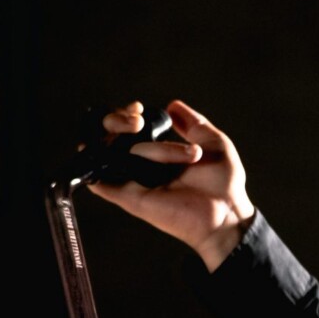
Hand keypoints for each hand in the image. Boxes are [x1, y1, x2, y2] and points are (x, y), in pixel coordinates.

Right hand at [82, 99, 255, 270]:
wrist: (226, 212)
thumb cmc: (224, 183)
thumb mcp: (213, 142)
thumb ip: (193, 123)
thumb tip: (172, 105)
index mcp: (160, 154)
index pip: (130, 129)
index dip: (127, 114)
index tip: (139, 109)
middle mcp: (143, 167)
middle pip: (111, 137)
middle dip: (117, 121)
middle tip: (138, 121)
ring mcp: (135, 182)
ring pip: (117, 153)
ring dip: (142, 145)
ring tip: (170, 148)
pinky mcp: (131, 199)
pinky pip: (102, 183)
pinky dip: (93, 169)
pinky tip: (93, 154)